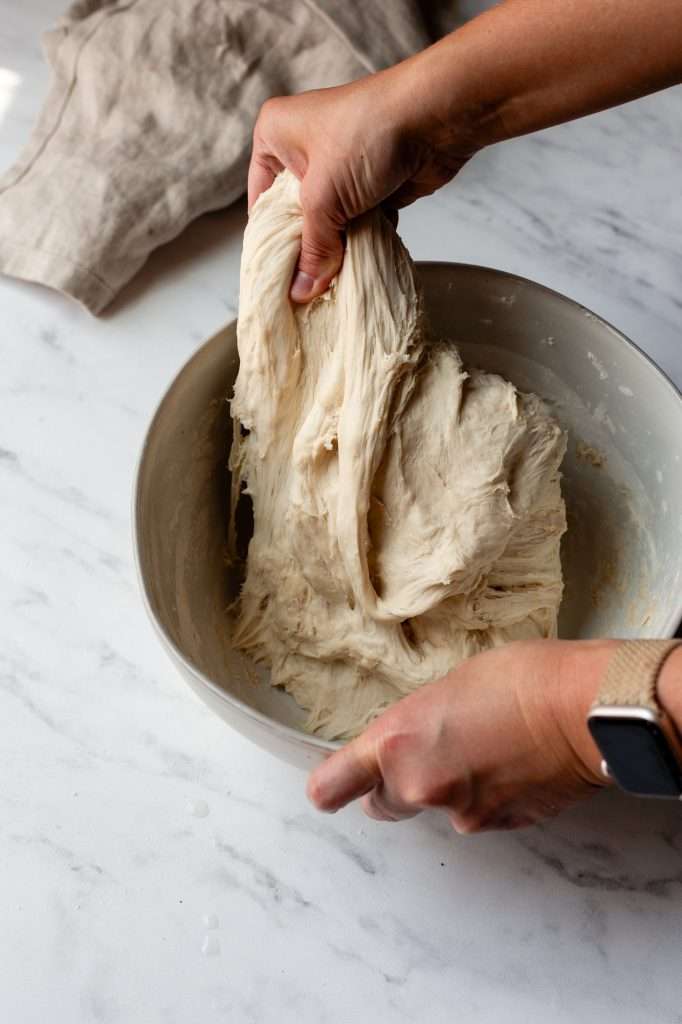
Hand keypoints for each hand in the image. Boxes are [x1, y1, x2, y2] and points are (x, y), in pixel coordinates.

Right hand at [248, 69, 480, 302]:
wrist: (435, 117)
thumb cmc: (367, 137)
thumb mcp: (324, 199)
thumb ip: (313, 249)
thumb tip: (301, 293)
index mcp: (275, 136)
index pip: (262, 202)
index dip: (269, 242)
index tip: (275, 280)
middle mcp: (304, 149)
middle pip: (296, 216)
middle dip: (306, 250)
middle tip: (304, 290)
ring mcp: (341, 167)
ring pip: (330, 223)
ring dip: (337, 249)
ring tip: (331, 283)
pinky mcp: (371, 184)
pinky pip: (357, 224)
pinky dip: (361, 242)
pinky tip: (360, 265)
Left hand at [307, 640, 617, 832]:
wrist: (581, 708)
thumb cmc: (517, 677)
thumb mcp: (445, 687)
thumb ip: (415, 726)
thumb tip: (415, 744)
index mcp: (395, 742)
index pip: (332, 786)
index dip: (330, 788)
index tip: (330, 788)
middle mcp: (418, 785)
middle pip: (383, 805)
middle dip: (397, 787)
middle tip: (428, 754)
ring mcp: (460, 812)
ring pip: (436, 810)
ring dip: (449, 790)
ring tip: (486, 747)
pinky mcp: (499, 825)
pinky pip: (478, 816)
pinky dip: (487, 798)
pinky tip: (512, 764)